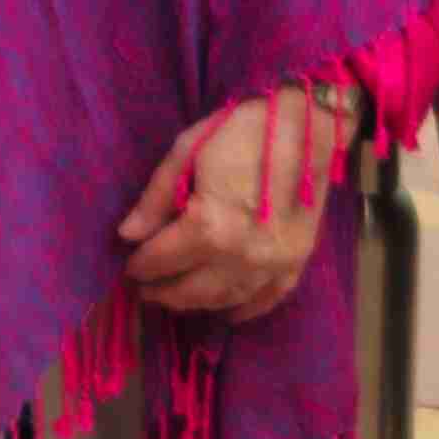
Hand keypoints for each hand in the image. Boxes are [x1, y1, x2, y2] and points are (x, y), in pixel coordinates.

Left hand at [119, 82, 344, 326]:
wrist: (310, 126)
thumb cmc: (243, 130)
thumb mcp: (187, 150)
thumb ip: (156, 197)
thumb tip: (128, 235)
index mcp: (209, 226)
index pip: (162, 260)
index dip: (141, 265)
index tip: (130, 266)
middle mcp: (240, 256)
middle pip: (191, 290)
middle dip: (162, 291)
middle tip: (145, 290)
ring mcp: (272, 265)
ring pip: (224, 300)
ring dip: (196, 304)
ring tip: (175, 297)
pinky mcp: (296, 264)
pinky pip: (265, 300)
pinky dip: (242, 309)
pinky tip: (226, 312)